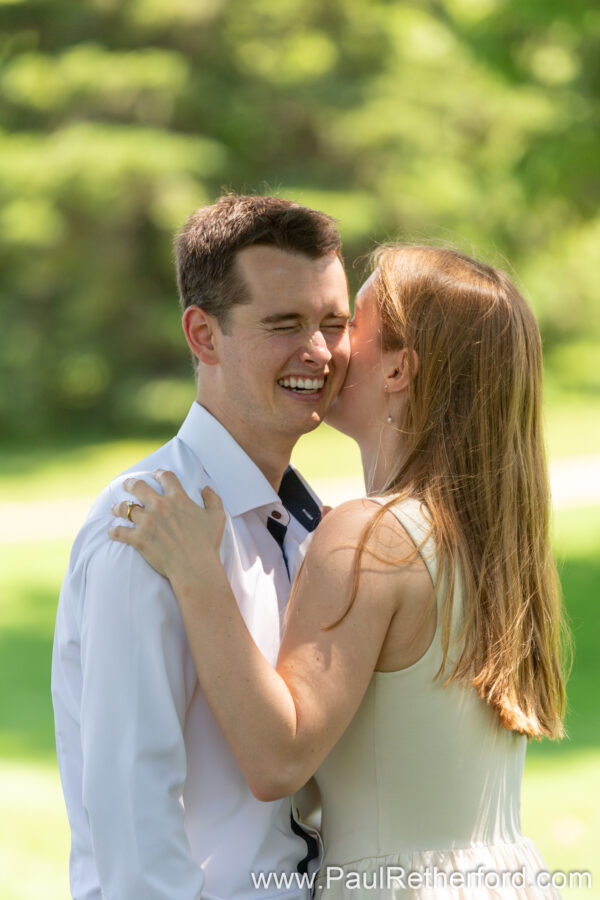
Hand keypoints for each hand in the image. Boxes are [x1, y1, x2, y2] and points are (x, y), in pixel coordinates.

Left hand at [109, 470, 225, 581]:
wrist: (195, 567)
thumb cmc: (207, 543)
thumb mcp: (217, 517)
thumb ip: (213, 499)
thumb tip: (206, 488)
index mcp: (178, 498)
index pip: (165, 477)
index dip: (159, 474)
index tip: (155, 475)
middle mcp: (160, 506)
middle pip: (138, 486)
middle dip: (130, 484)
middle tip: (127, 485)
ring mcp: (147, 522)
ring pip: (125, 508)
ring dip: (119, 508)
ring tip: (116, 508)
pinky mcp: (138, 539)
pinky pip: (119, 532)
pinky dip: (114, 531)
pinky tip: (112, 531)